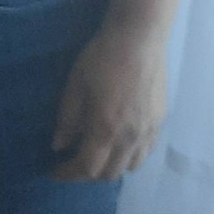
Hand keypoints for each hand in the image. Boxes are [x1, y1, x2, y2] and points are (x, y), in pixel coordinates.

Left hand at [50, 21, 168, 181]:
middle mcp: (131, 138)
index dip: (68, 174)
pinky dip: (129, 157)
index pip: (87, 167)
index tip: (53, 172)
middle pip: (109, 173)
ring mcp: (149, 131)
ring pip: (130, 166)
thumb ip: (67, 120)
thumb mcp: (75, 86)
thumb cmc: (101, 58)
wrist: (139, 39)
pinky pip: (145, 152)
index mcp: (106, 130)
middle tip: (70, 162)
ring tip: (95, 154)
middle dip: (87, 174)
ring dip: (110, 167)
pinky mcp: (160, 122)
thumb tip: (59, 146)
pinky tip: (118, 144)